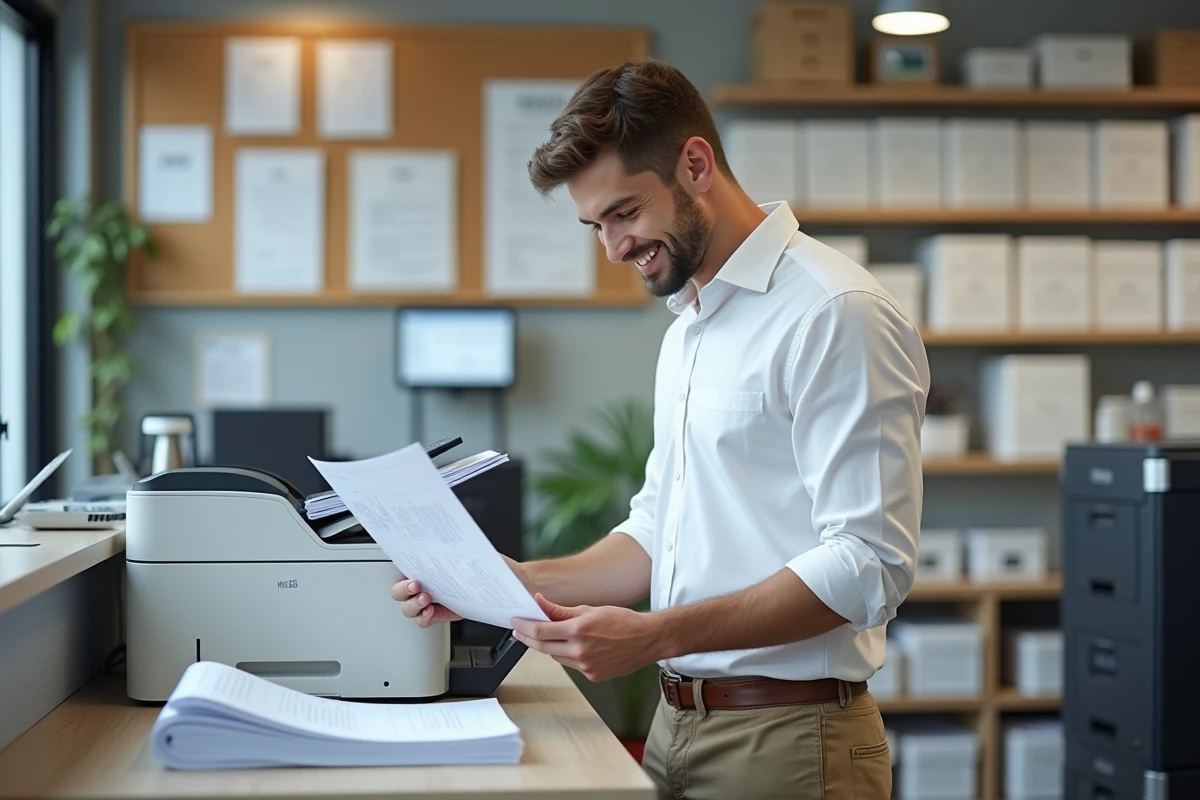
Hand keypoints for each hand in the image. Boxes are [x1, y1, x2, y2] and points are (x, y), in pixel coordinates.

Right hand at [392, 555, 533, 627]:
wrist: (513, 583)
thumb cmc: (493, 563)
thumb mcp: (474, 550)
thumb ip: (457, 546)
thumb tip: (445, 537)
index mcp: (430, 562)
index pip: (404, 562)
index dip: (399, 566)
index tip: (408, 569)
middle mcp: (428, 580)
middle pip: (399, 589)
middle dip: (402, 589)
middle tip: (416, 586)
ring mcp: (434, 598)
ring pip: (408, 607)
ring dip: (412, 605)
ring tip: (426, 600)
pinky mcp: (444, 613)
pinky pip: (424, 620)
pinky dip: (424, 618)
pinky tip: (430, 612)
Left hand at [511, 594, 660, 681]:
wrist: (647, 639)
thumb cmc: (623, 621)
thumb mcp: (590, 610)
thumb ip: (561, 610)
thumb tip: (540, 603)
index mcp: (579, 630)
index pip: (541, 631)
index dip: (524, 627)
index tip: (516, 623)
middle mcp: (581, 651)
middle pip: (542, 647)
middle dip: (527, 638)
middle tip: (519, 630)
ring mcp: (586, 666)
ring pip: (555, 656)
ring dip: (548, 646)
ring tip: (547, 635)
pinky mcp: (592, 676)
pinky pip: (570, 665)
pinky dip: (566, 655)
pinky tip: (571, 646)